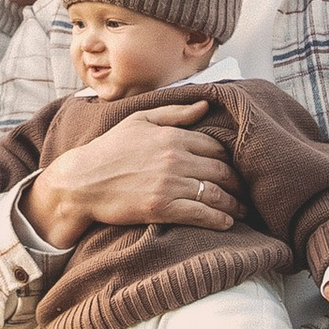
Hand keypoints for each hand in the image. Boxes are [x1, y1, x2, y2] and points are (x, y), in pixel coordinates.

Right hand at [24, 99, 244, 248]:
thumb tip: (204, 106)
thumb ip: (174, 113)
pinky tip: (227, 222)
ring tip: (242, 210)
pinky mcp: (162, 207)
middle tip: (247, 192)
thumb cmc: (108, 150)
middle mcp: (175, 158)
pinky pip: (200, 213)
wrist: (81, 182)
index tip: (236, 170)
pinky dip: (218, 219)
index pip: (215, 148)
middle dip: (238, 183)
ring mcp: (169, 183)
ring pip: (215, 193)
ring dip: (234, 204)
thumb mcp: (139, 121)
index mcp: (172, 135)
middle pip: (221, 171)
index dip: (230, 160)